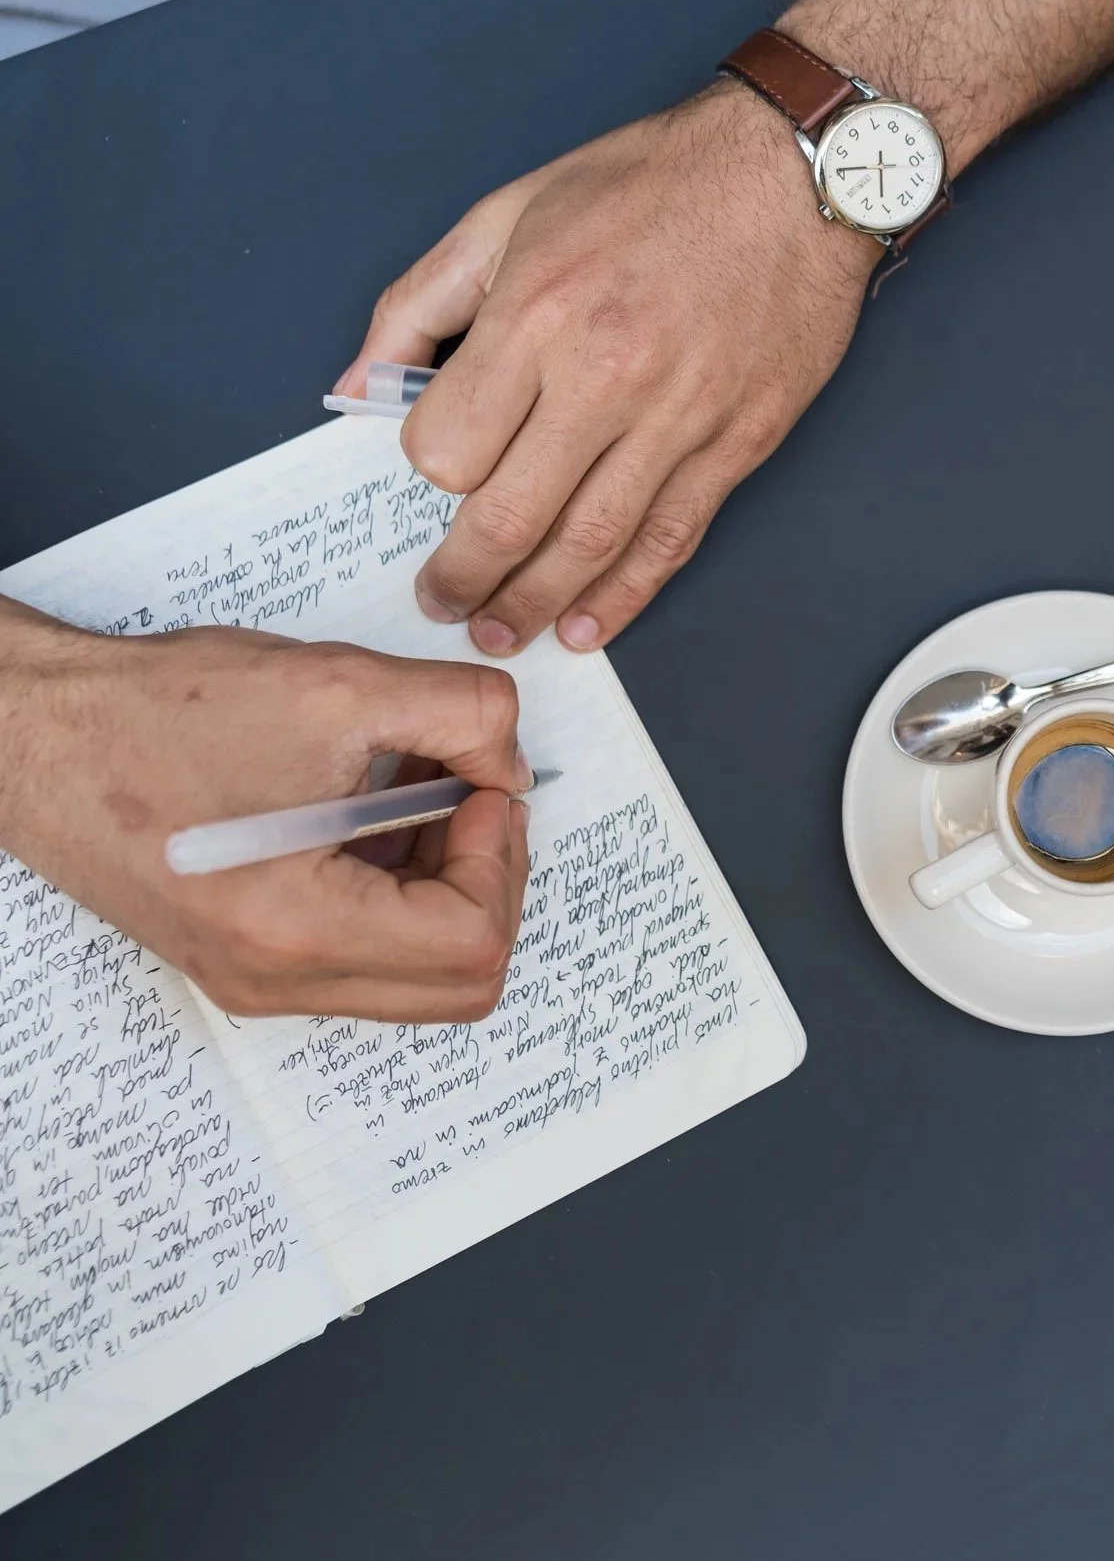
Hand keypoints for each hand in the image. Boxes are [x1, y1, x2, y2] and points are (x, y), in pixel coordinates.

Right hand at [0, 608, 530, 1020]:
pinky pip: (371, 958)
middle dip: (491, 880)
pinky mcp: (251, 961)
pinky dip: (403, 896)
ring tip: (419, 796)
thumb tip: (511, 763)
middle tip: (469, 794)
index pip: (472, 939)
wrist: (37, 734)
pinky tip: (378, 816)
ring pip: (423, 977)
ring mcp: (261, 981)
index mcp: (297, 929)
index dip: (501, 854)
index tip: (479, 785)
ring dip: (450, 887)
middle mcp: (278, 980)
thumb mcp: (338, 686)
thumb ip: (463, 715)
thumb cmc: (157, 712)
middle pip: (463, 981)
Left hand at [341, 79, 879, 657]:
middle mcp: (605, 375)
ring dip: (536, 602)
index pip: (449, 444)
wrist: (795, 178)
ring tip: (502, 630)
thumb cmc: (656, 183)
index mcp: (538, 313)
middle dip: (463, 576)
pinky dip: (628, 592)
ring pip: (589, 541)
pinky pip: (671, 537)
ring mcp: (677, 418)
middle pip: (509, 514)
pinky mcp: (736, 443)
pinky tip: (591, 623)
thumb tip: (359, 381)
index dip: (430, 470)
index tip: (439, 469)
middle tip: (442, 603)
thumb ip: (421, 299)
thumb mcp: (509, 210)